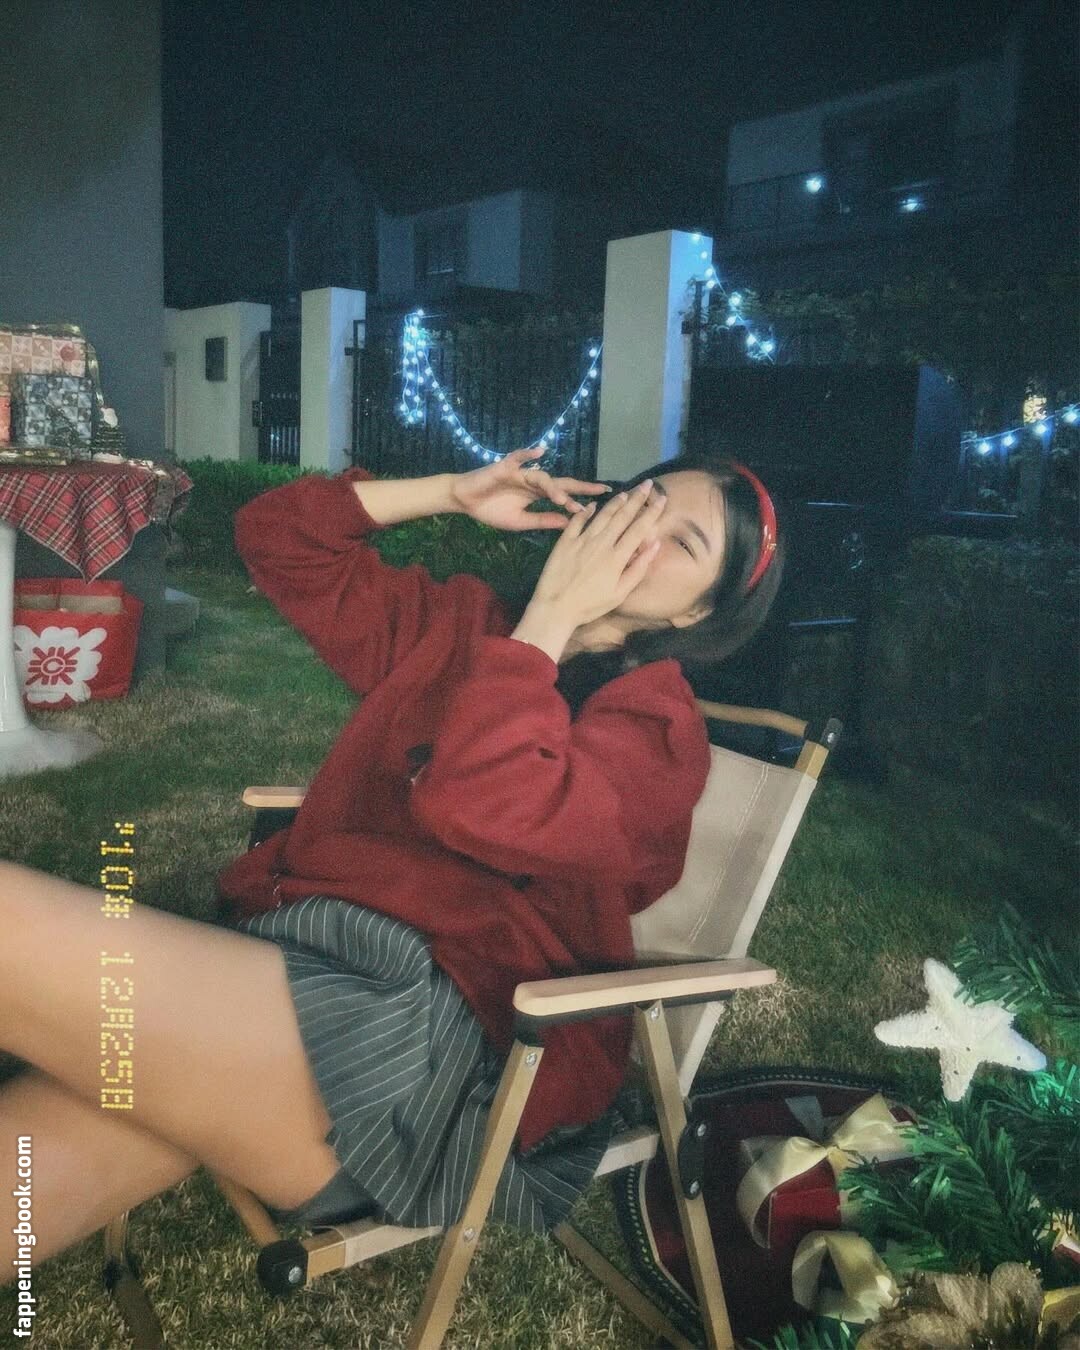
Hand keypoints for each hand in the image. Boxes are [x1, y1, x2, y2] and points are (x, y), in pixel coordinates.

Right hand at [449, 446, 611, 531]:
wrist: (465, 501)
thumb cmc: (491, 510)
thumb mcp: (520, 522)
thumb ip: (543, 521)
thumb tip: (568, 523)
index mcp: (538, 494)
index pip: (565, 494)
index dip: (581, 499)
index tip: (600, 506)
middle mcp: (533, 482)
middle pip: (561, 482)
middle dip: (581, 486)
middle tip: (602, 490)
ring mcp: (520, 473)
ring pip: (542, 477)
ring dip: (553, 487)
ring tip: (562, 500)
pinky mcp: (504, 467)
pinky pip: (518, 458)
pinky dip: (528, 454)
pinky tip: (540, 452)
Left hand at [526, 478, 667, 626]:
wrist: (555, 608)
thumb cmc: (590, 606)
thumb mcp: (620, 593)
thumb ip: (638, 568)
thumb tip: (655, 544)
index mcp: (617, 557)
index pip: (639, 529)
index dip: (651, 512)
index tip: (661, 499)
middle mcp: (601, 543)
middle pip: (622, 516)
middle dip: (637, 499)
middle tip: (647, 484)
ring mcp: (582, 540)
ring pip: (602, 515)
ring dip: (615, 502)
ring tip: (625, 492)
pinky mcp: (565, 541)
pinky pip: (577, 521)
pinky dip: (585, 511)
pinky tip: (592, 505)